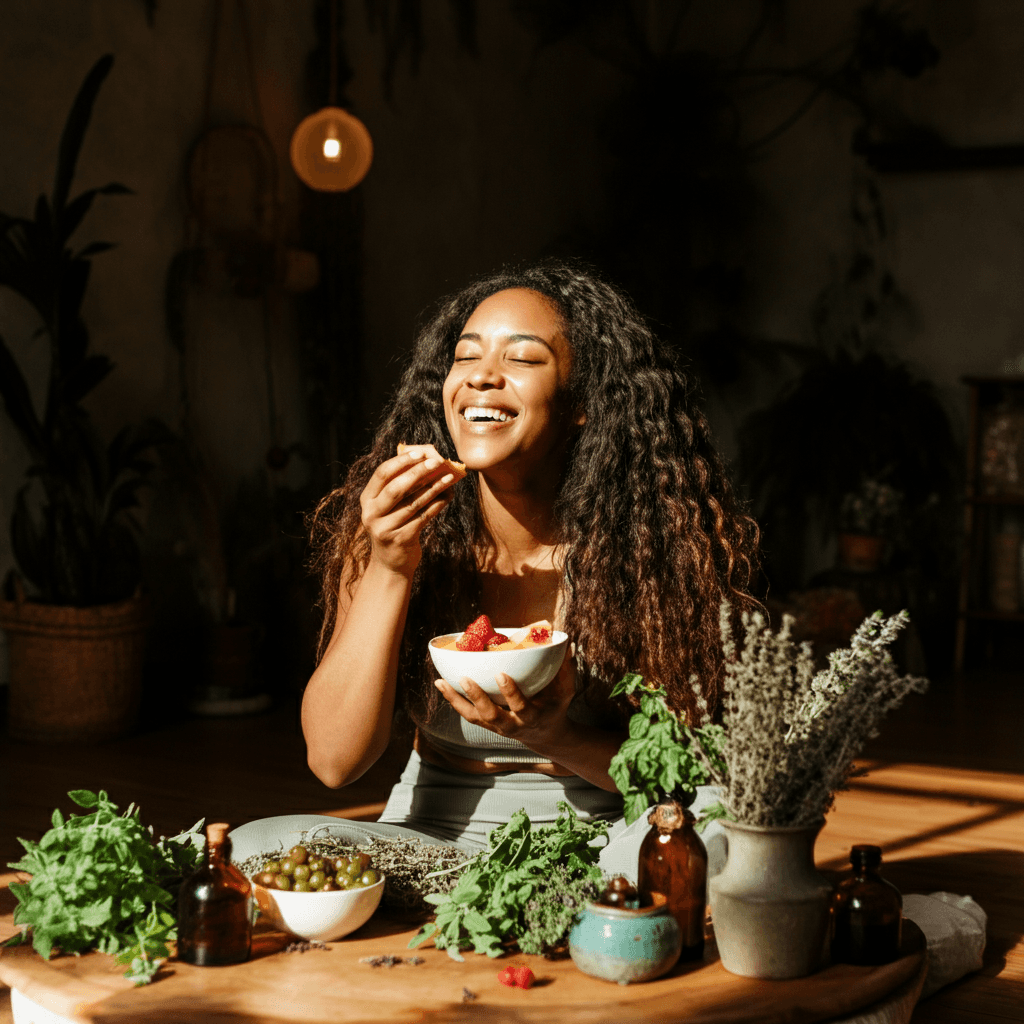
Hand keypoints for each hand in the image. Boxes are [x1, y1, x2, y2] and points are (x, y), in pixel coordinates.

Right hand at [360, 447, 459, 575]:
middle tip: (438, 462)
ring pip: (413, 503)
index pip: (382, 474)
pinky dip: (437, 504)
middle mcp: (372, 513)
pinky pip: (423, 517)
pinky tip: (448, 495)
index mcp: (367, 500)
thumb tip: (427, 461)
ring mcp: (385, 528)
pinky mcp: (401, 539)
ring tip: (449, 477)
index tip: (420, 452)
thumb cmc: (394, 525)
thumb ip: (400, 486)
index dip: (402, 461)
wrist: (390, 563)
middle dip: (418, 472)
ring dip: (434, 487)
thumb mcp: (389, 507)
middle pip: (397, 488)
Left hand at [434, 647, 576, 754]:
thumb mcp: (565, 691)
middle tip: (464, 678)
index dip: (511, 693)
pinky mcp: (486, 725)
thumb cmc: (554, 707)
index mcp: (531, 717)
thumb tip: (566, 643)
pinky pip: (466, 714)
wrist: (545, 736)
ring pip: (473, 717)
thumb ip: (566, 669)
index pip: (521, 707)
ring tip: (440, 682)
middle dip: (477, 698)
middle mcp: (511, 725)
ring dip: (455, 700)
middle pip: (491, 715)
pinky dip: (453, 700)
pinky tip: (441, 684)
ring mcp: (496, 727)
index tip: (501, 674)